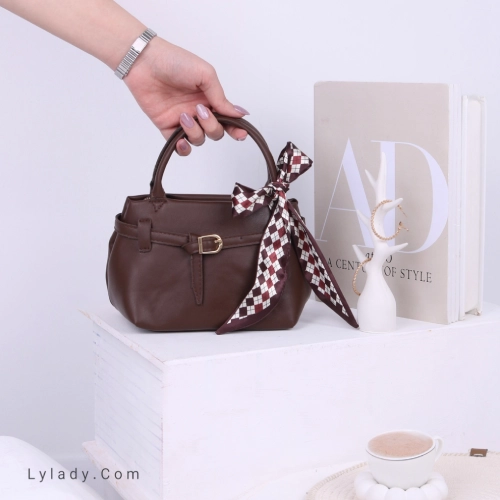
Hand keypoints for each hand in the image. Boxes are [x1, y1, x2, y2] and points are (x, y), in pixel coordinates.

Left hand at [124, 37, 248, 154]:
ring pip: (199, 140)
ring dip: (195, 132)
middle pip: (215, 132)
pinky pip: (180, 146)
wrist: (145, 62)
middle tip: (200, 111)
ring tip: (184, 116)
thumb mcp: (205, 75)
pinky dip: (183, 148)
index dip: (236, 128)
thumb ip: (221, 98)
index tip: (240, 133)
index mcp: (210, 99)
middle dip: (211, 126)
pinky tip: (181, 141)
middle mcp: (198, 111)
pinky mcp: (167, 127)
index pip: (228, 119)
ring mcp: (183, 120)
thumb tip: (239, 113)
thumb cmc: (175, 61)